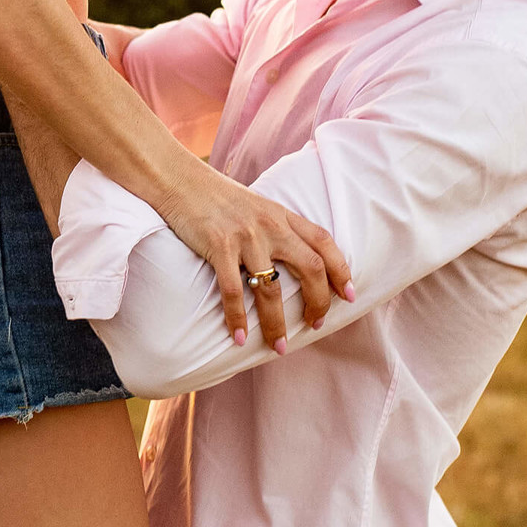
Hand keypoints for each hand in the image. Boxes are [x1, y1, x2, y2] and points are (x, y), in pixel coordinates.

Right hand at [155, 162, 351, 348]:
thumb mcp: (256, 205)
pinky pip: (234, 292)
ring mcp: (246, 237)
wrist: (178, 179)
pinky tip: (239, 337)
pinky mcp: (219, 247)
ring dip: (277, 324)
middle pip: (311, 268)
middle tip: (316, 324)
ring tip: (279, 347)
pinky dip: (238, 318)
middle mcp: (270, 225)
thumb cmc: (215, 196)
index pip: (324, 242)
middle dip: (318, 302)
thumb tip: (292, 257)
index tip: (348, 296)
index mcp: (281, 214)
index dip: (341, 270)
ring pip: (272, 290)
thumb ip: (276, 226)